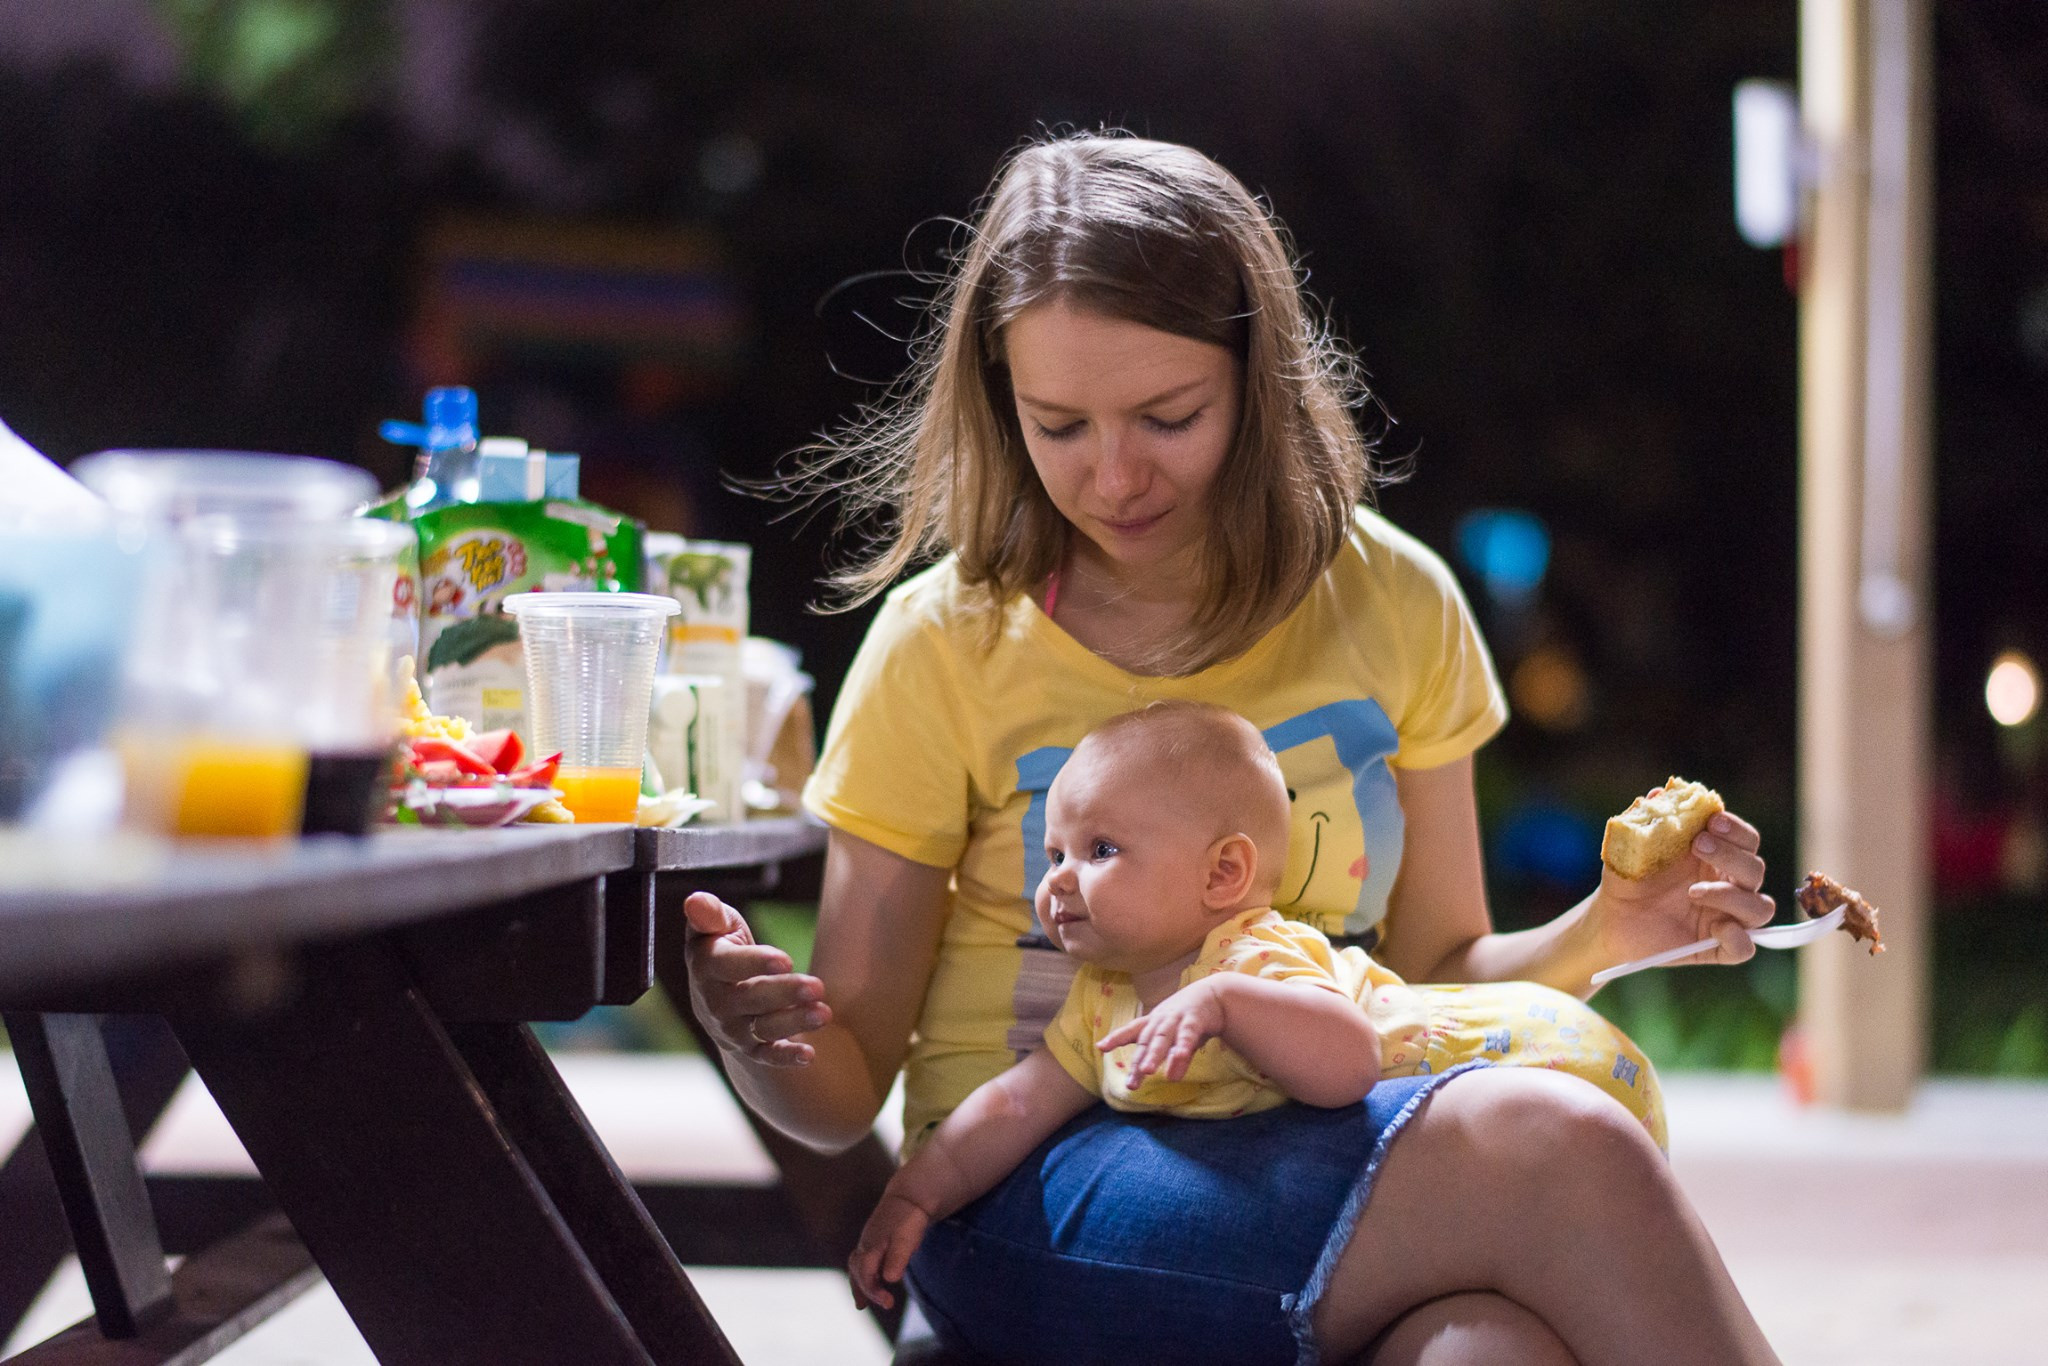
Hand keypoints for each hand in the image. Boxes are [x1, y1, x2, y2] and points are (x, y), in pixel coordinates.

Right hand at [681, 892, 830, 1065]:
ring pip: (763, 1028)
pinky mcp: (749, 1048)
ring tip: (824, 1014)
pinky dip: (786, 1057)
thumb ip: (710, 915)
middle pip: (750, 999)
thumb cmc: (722, 947)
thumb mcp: (715, 927)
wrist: (718, 993)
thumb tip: (694, 901)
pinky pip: (767, 1056)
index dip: (755, 963)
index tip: (785, 959)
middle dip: (784, 993)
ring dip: (794, 1023)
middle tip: (817, 986)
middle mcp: (715, 1002)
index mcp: (706, 967)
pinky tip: (809, 1055)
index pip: (728, 965)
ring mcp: (732, 1028)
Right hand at [848, 1189, 930, 1311]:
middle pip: (858, 1272)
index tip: (889, 1303)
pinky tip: (873, 1282)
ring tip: (861, 1304)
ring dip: (858, 1285)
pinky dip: (863, 1276)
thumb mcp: (906, 1238)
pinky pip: (862, 1262)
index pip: (866, 1275)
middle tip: (880, 1305)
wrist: (909, 1195)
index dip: (874, 1291)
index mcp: (872, 1246)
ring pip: (856, 1267)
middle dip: (865, 1290)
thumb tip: (890, 1279)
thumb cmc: (908, 1218)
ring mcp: (868, 1242)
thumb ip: (898, 1257)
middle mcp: (866, 1245)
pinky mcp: (874, 1241)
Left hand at [1097, 977, 1226, 1086]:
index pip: (1131, 1030)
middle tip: (1131, 1083)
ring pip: (1162, 1038)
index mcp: (1153, 1023)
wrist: (1214, 995)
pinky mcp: (1194, 1021)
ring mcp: (1176, 1019)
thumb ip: (1171, 1056)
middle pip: (1146, 1042)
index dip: (1116, 1037)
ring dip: (1154, 1054)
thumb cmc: (1188, 1019)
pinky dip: (1182, 1047)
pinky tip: (1179, 1058)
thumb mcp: (1176, 1036)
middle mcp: (1161, 1020)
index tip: (1101, 1047)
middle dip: (1138, 1061)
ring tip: (1148, 1071)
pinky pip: (1187, 1035)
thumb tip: (1170, 1079)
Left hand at [1588, 808, 1775, 973]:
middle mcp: (1729, 886)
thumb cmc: (1629, 878)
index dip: (1736, 830)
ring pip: (1760, 908)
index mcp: (1718, 859)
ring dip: (1732, 896)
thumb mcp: (1633, 847)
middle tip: (1699, 845)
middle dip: (1731, 855)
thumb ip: (1648, 821)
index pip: (1747, 840)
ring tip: (1692, 892)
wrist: (1609, 916)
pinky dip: (1737, 938)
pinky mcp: (1717, 947)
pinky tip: (1714, 928)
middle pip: (1755, 869)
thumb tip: (1658, 793)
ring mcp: (1726, 917)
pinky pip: (1745, 947)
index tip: (1711, 820)